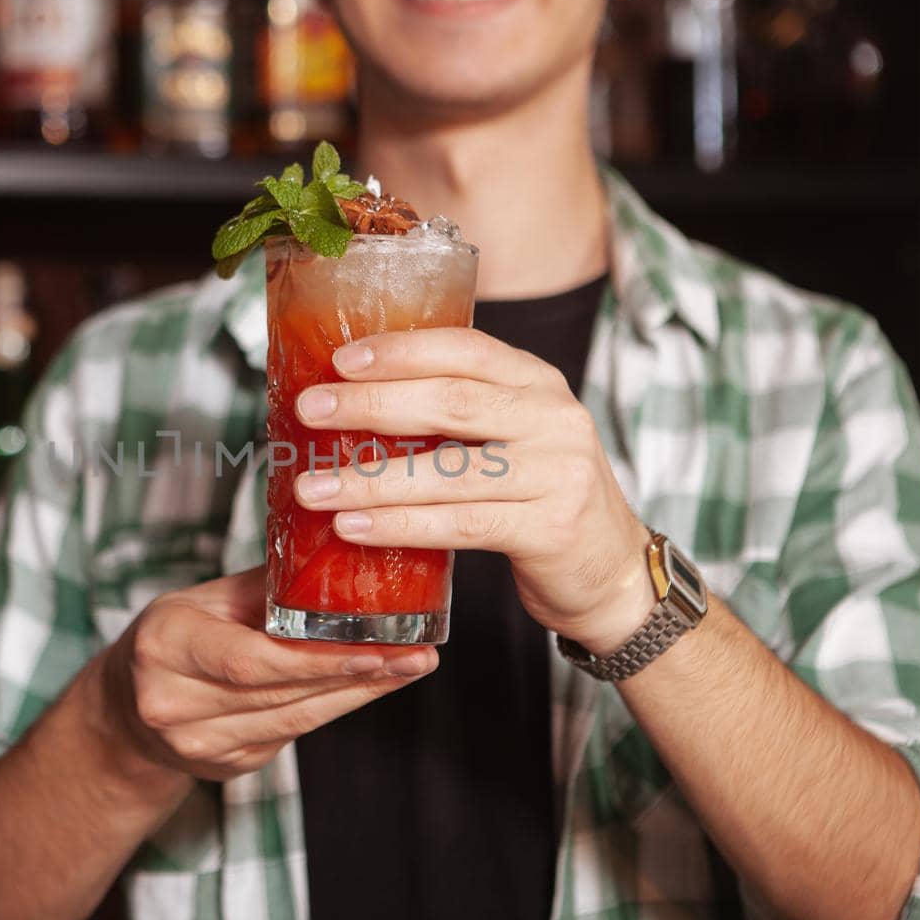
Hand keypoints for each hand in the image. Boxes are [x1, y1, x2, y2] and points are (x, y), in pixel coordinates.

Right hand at [101, 567, 437, 781]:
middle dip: (357, 675)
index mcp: (165, 645)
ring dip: (358, 695)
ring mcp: (198, 743)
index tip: (377, 647)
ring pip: (295, 720)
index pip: (251, 660)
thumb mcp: (203, 599)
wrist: (126, 712)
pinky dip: (335, 708)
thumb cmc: (175, 638)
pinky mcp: (226, 766)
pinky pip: (292, 735)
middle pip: (281, 692)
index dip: (317, 661)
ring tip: (409, 669)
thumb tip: (342, 549)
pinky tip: (371, 687)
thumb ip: (267, 585)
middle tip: (416, 655)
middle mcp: (173, 702)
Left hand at [290, 329, 654, 655]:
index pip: (465, 349)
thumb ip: (454, 416)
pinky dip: (401, 525)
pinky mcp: (551, 527)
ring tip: (313, 487)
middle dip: (372, 404)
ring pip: (449, 469)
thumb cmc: (537, 498)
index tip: (340, 360)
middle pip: (452, 401)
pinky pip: (462, 524)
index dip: (401, 351)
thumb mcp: (510, 438)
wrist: (608, 571)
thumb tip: (348, 404)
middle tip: (310, 411)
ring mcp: (559, 472)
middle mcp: (554, 417)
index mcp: (537, 382)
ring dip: (371, 479)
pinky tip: (355, 528)